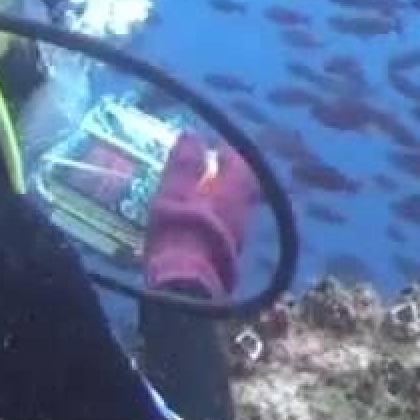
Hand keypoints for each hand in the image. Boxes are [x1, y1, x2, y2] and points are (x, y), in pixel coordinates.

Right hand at [141, 132, 260, 300]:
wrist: (186, 284)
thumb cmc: (178, 230)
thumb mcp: (174, 191)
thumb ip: (185, 163)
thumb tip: (193, 135)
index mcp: (234, 190)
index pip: (241, 162)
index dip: (228, 153)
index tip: (213, 147)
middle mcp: (245, 211)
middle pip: (243, 187)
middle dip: (228, 177)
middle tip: (208, 171)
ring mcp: (242, 236)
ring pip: (237, 209)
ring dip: (223, 199)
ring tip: (201, 196)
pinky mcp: (232, 256)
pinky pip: (229, 228)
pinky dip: (218, 219)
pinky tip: (201, 223)